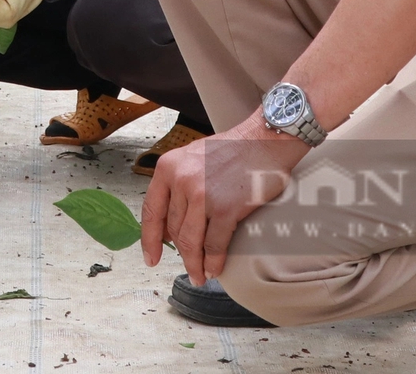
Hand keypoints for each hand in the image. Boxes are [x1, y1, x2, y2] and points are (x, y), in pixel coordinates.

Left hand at [141, 115, 306, 284]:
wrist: (266, 140)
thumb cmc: (234, 148)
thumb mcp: (193, 158)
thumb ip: (178, 185)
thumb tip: (171, 222)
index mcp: (169, 167)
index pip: (151, 210)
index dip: (149, 239)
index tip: (151, 257)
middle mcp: (182, 180)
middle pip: (174, 229)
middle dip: (181, 252)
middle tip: (188, 266)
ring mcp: (203, 195)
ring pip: (190, 241)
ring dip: (194, 263)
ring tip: (199, 275)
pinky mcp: (226, 208)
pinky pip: (214, 244)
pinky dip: (213, 261)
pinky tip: (214, 269)